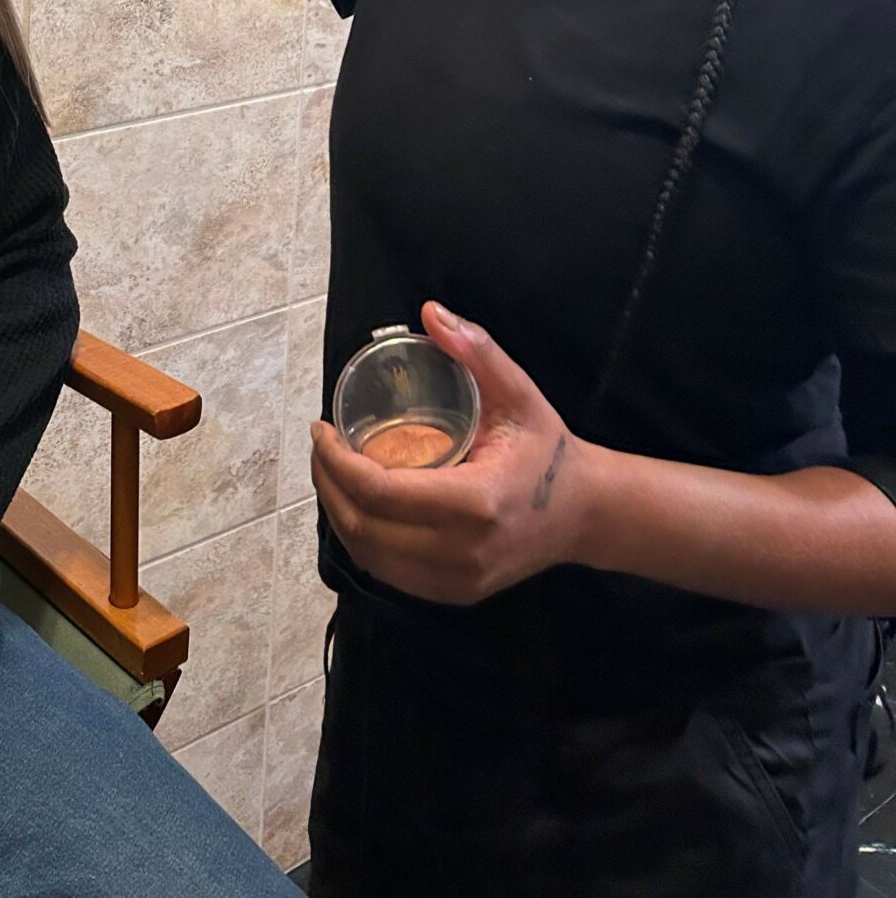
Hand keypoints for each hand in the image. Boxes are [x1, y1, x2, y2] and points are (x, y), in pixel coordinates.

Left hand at [310, 301, 597, 605]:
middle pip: (364, 528)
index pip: (380, 492)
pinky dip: (361, 538)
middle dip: (327, 484)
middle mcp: (461, 552)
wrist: (584, 513)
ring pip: (368, 556)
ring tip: (331, 470)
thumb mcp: (519, 393)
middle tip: (321, 446)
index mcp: (476, 503)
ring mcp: (455, 581)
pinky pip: (387, 571)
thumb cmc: (547, 449)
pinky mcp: (451, 594)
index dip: (337, 462)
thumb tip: (429, 312)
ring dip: (337, 512)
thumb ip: (476, 351)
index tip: (322, 429)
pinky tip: (354, 504)